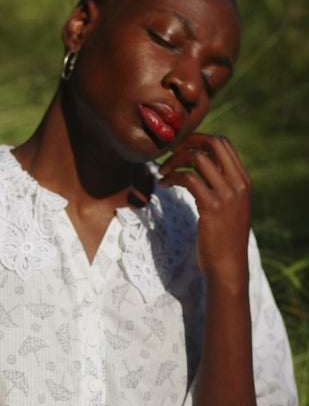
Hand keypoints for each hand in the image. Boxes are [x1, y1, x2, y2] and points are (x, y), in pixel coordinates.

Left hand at [159, 133, 251, 285]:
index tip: (181, 148)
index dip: (199, 139)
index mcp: (243, 180)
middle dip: (187, 142)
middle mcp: (238, 183)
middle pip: (213, 143)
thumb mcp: (229, 208)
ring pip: (198, 158)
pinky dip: (172, 177)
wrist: (228, 266)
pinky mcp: (212, 206)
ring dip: (175, 160)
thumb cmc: (223, 239)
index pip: (223, 144)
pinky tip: (164, 184)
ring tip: (163, 172)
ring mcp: (227, 194)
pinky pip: (188, 179)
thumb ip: (221, 188)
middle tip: (169, 152)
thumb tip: (201, 170)